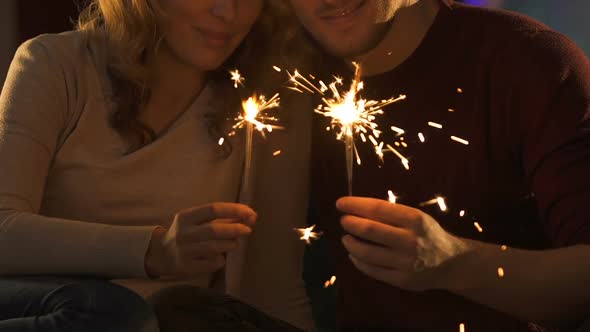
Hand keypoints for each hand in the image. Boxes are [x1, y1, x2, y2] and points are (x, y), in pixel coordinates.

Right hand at [145, 202, 256, 277]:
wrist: (161, 253)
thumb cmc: (187, 232)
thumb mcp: (197, 220)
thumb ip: (222, 218)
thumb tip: (251, 216)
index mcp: (186, 216)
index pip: (213, 209)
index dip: (235, 210)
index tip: (250, 213)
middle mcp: (183, 233)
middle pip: (214, 229)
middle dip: (235, 229)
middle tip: (248, 230)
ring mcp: (184, 251)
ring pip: (214, 247)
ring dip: (230, 244)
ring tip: (234, 243)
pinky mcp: (187, 267)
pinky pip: (212, 263)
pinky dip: (221, 259)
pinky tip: (220, 256)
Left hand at [337, 196, 470, 290]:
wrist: (452, 263)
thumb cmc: (428, 234)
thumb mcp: (416, 217)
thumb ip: (391, 214)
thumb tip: (357, 208)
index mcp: (414, 219)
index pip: (378, 208)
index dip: (355, 205)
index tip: (340, 203)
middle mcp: (410, 240)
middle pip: (370, 230)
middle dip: (350, 223)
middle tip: (343, 221)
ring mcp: (406, 262)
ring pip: (367, 253)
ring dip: (351, 243)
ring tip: (346, 238)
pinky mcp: (402, 280)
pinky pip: (373, 270)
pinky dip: (358, 261)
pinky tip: (354, 255)